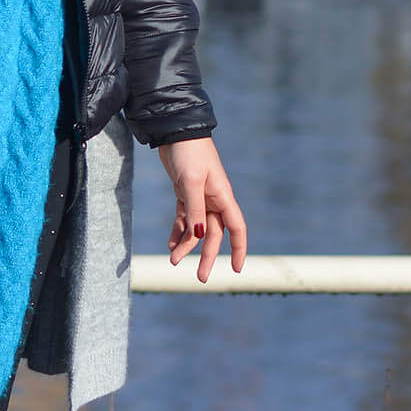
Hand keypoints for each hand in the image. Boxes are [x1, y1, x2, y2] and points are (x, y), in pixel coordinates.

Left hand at [157, 136, 246, 282]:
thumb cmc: (189, 153)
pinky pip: (184, 219)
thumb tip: (199, 236)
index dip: (239, 249)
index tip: (237, 269)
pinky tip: (171, 244)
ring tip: (173, 260)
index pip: (237, 228)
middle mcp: (214, 199)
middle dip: (207, 256)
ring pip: (196, 229)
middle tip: (201, 277)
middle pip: (214, 235)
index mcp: (223, 196)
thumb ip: (195, 209)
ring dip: (187, 245)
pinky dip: (178, 232)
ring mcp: (199, 197)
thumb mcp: (192, 182)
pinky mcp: (184, 193)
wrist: (175, 132)